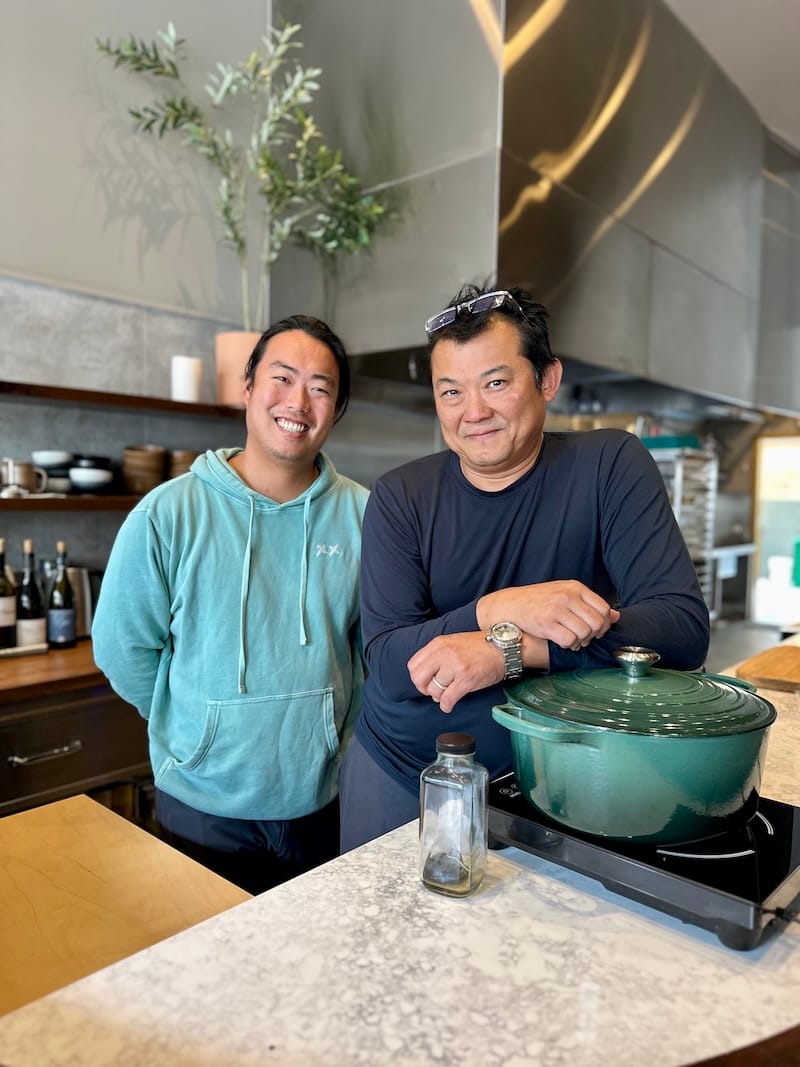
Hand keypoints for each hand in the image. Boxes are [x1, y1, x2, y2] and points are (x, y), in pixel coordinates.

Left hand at [408, 632, 503, 713]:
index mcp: (438, 644)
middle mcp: (444, 654)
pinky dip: (446, 706)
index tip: (426, 682)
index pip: (413, 665)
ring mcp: (456, 667)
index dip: (418, 678)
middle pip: (419, 679)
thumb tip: (425, 675)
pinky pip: (447, 699)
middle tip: (433, 691)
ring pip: (434, 690)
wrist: (504, 647)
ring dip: (439, 697)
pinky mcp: (467, 680)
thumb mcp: (453, 642)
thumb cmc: (480, 646)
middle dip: (424, 689)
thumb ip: (437, 654)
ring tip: (447, 694)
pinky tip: (449, 705)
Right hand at [478, 581, 619, 651]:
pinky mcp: (546, 624)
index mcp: (574, 587)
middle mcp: (567, 596)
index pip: (604, 608)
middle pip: (597, 623)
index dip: (604, 624)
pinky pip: (569, 641)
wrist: (511, 605)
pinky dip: (569, 646)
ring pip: (585, 633)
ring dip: (581, 642)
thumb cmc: (539, 600)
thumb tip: (616, 616)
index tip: (596, 630)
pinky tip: (563, 642)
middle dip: (594, 635)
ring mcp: (556, 610)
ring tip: (573, 640)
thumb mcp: (565, 594)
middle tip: (585, 638)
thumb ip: (589, 604)